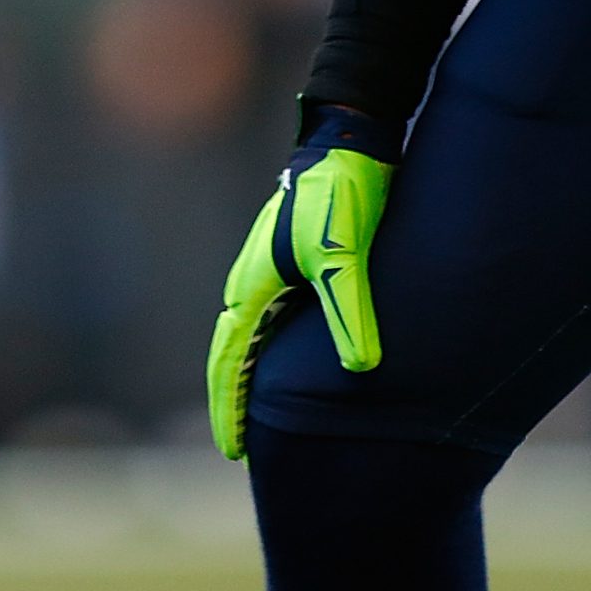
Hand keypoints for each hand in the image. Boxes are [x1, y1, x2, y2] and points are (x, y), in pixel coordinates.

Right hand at [206, 101, 399, 458]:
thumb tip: (360, 368)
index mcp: (252, 284)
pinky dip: (276, 346)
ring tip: (264, 411)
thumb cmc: (339, 192)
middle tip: (243, 445)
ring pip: (255, 332)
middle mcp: (254, 279)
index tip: (233, 451)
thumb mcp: (344, 254)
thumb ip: (349, 309)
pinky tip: (295, 358)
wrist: (348, 139)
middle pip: (235, 351)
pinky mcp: (298, 256)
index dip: (230, 405)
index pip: (230, 360)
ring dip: (254, 371)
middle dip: (236, 396)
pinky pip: (277, 315)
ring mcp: (273, 266)